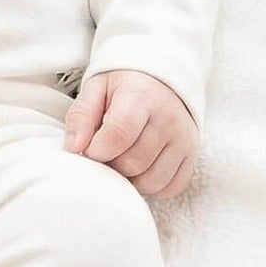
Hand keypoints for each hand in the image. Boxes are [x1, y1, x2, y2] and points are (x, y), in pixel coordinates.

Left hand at [63, 69, 199, 201]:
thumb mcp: (96, 88)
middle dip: (111, 164)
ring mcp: (184, 139)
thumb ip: (81, 116)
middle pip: (133, 163)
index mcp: (141, 96)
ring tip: (122, 159)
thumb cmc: (123, 86)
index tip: (90, 147)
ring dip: (130, 179)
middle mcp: (168, 119)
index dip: (96, 149)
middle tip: (106, 151)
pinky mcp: (191, 155)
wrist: (162, 78)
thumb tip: (74, 148)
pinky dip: (151, 186)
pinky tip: (140, 169)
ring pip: (151, 181)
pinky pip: (170, 187)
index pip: (118, 135)